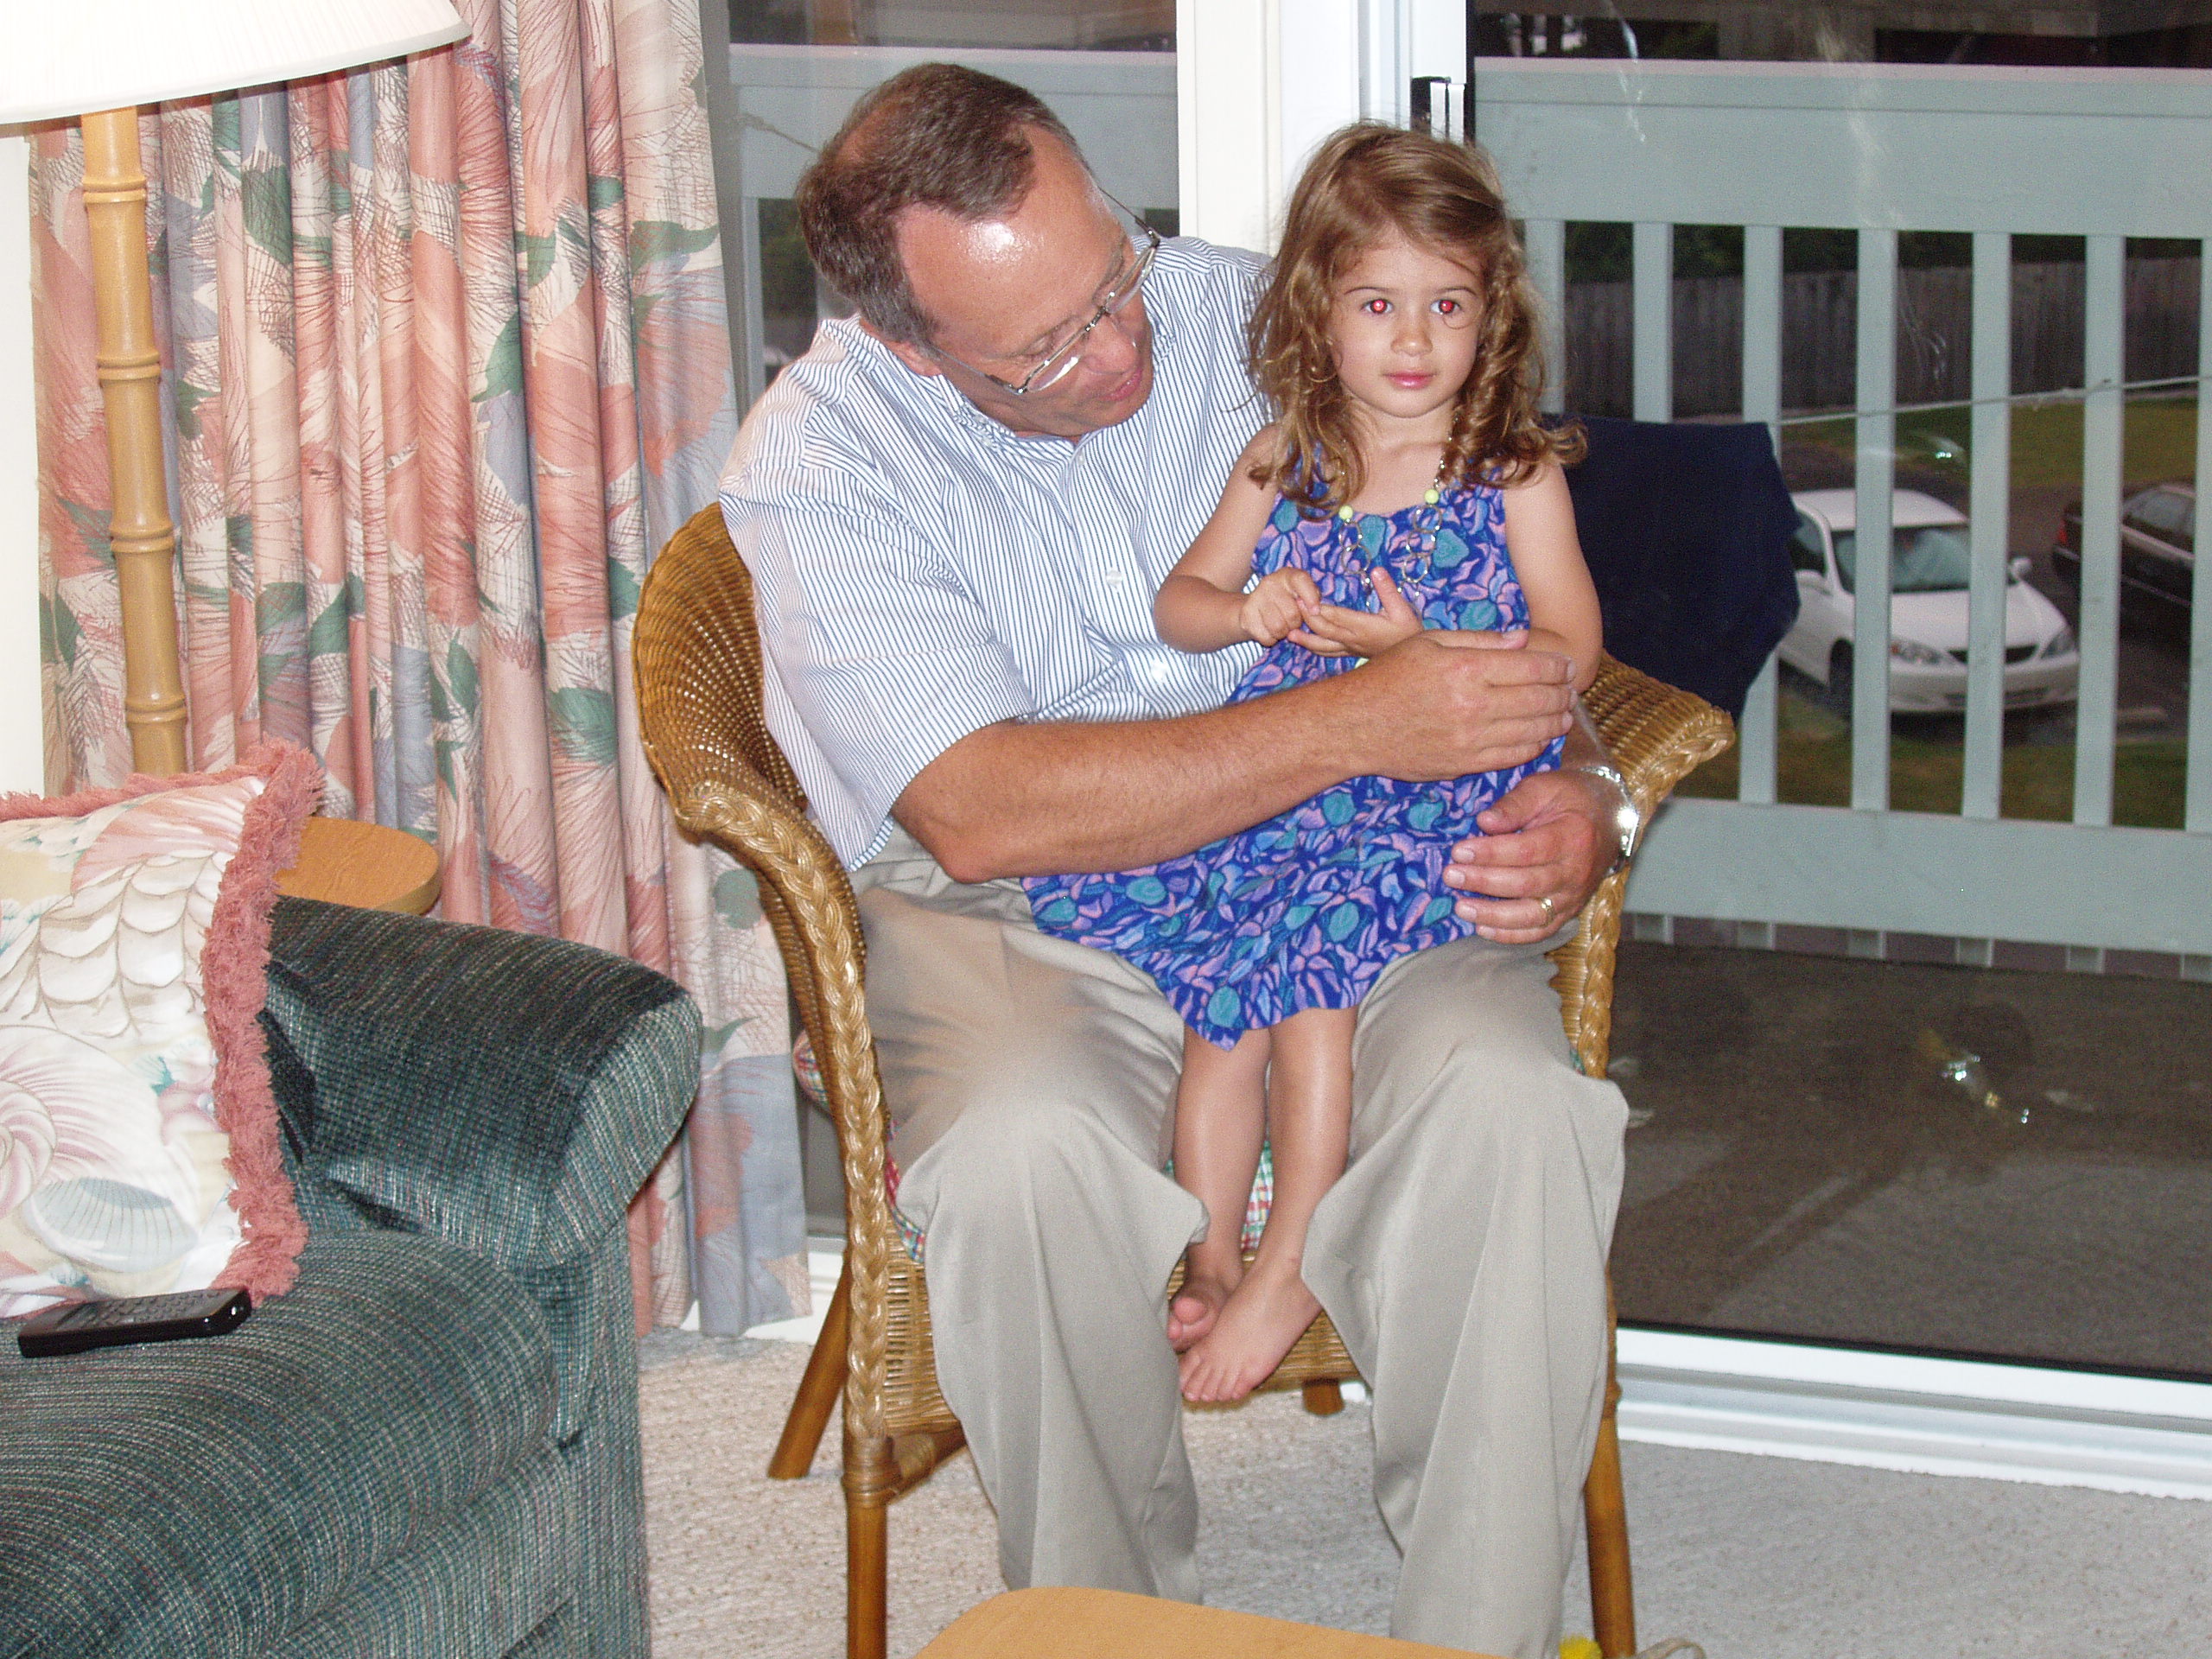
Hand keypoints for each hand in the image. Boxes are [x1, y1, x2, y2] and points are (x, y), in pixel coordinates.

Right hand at [1238, 568, 1322, 645]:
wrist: (1255, 607)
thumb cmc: (1288, 601)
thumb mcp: (1303, 594)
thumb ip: (1313, 598)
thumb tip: (1315, 611)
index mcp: (1287, 575)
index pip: (1301, 581)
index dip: (1310, 598)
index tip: (1315, 612)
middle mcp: (1270, 582)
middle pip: (1292, 614)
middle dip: (1296, 624)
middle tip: (1293, 621)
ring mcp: (1255, 598)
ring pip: (1279, 628)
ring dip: (1284, 633)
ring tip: (1282, 626)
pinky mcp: (1246, 615)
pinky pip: (1266, 637)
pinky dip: (1271, 639)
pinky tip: (1270, 630)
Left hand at [1287, 566, 1426, 657]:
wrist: (1412, 660)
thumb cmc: (1409, 632)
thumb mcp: (1403, 609)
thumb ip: (1388, 590)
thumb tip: (1376, 570)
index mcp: (1364, 627)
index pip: (1337, 617)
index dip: (1319, 609)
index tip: (1303, 599)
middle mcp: (1353, 640)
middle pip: (1325, 630)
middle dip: (1307, 619)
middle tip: (1292, 606)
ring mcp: (1351, 649)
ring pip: (1324, 646)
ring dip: (1306, 640)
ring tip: (1289, 634)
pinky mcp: (1352, 654)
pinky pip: (1329, 653)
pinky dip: (1316, 648)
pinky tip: (1306, 645)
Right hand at [1331, 628, 1574, 781]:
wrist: (1353, 725)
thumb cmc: (1388, 677)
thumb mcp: (1428, 643)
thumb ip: (1479, 640)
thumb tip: (1523, 640)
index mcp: (1465, 668)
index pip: (1532, 667)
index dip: (1558, 667)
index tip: (1568, 666)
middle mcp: (1472, 704)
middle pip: (1539, 699)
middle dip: (1562, 694)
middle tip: (1571, 690)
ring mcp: (1470, 738)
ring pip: (1532, 730)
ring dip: (1555, 721)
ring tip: (1563, 714)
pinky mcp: (1464, 764)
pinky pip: (1513, 756)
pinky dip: (1534, 746)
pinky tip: (1540, 736)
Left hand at [1442, 767, 1618, 941]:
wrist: (1608, 818)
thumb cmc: (1570, 798)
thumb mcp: (1545, 787)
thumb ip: (1514, 804)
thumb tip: (1484, 822)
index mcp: (1573, 836)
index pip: (1526, 851)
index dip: (1490, 853)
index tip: (1459, 851)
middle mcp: (1576, 872)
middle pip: (1526, 884)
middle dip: (1483, 881)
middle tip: (1451, 875)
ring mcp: (1574, 896)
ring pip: (1532, 915)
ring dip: (1493, 915)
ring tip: (1460, 907)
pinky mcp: (1568, 912)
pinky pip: (1540, 931)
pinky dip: (1510, 935)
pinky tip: (1481, 927)